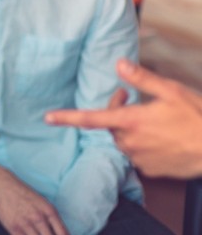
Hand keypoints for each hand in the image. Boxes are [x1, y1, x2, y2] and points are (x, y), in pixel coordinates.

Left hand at [46, 58, 201, 178]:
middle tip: (130, 97)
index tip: (48, 117)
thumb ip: (142, 79)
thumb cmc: (198, 117)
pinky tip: (162, 137)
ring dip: (130, 128)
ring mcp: (141, 159)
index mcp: (131, 121)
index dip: (67, 117)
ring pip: (124, 140)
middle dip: (116, 112)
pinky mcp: (152, 171)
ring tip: (152, 118)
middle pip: (110, 126)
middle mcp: (131, 142)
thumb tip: (119, 63)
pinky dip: (144, 144)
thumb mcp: (171, 91)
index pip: (91, 119)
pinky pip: (138, 155)